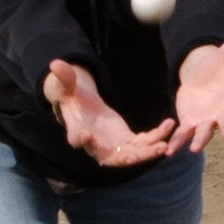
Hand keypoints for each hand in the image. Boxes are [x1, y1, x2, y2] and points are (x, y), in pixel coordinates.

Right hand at [44, 59, 174, 167]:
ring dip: (146, 153)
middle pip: (109, 158)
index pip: (77, 139)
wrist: (85, 108)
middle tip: (135, 158)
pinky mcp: (127, 141)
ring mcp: (113, 146)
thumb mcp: (67, 86)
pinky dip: (156, 137)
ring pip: (131, 155)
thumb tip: (55, 63)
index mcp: (77, 132)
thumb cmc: (73, 98)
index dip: (81, 139)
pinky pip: (143, 142)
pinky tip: (169, 126)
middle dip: (124, 159)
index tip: (86, 136)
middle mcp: (96, 145)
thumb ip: (64, 78)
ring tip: (163, 146)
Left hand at [171, 18, 223, 154]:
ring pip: (204, 132)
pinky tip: (169, 151)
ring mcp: (206, 120)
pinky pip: (183, 135)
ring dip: (200, 140)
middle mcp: (222, 111)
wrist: (200, 82)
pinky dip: (177, 143)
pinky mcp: (190, 124)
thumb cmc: (216, 69)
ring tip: (195, 148)